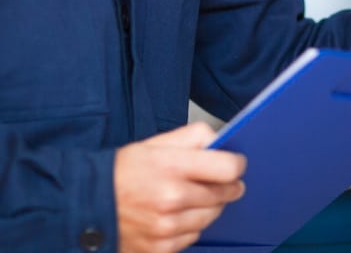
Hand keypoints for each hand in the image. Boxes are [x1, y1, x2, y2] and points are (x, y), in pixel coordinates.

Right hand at [115, 122, 246, 252]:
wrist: (86, 204)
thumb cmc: (123, 171)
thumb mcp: (156, 143)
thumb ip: (193, 137)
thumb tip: (220, 140)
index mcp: (172, 166)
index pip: (228, 168)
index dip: (236, 165)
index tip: (235, 164)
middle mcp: (171, 198)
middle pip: (224, 194)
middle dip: (227, 186)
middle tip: (221, 181)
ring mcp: (166, 227)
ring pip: (211, 216)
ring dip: (210, 207)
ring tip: (194, 197)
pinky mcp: (161, 248)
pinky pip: (193, 237)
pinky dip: (191, 226)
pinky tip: (177, 216)